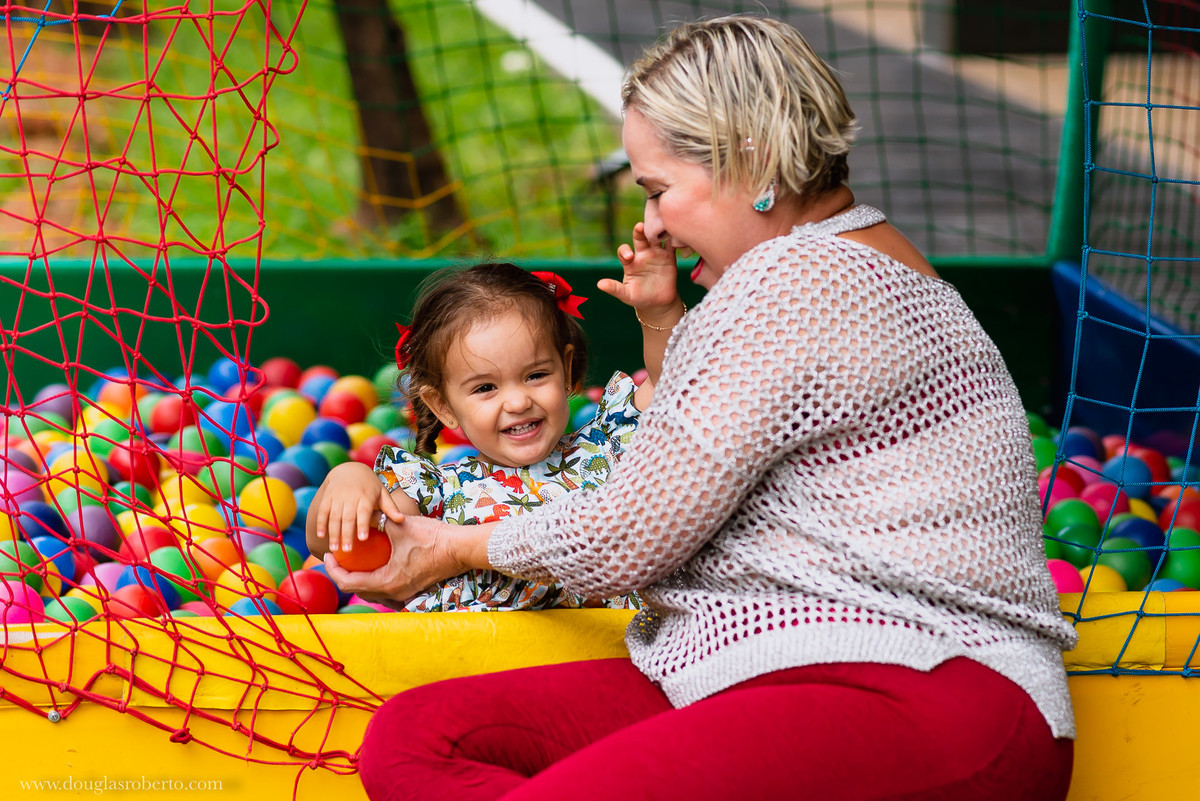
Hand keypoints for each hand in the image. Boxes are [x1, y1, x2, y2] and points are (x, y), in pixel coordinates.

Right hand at [310, 462, 406, 554]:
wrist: (350, 470)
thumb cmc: (370, 486)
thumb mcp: (382, 494)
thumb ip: (390, 508)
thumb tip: (402, 520)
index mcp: (366, 496)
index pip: (364, 512)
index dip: (363, 525)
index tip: (362, 538)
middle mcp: (351, 496)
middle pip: (348, 517)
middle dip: (347, 534)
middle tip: (347, 550)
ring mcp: (337, 497)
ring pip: (334, 516)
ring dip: (333, 533)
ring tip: (334, 549)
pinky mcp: (327, 497)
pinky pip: (323, 511)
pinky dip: (321, 523)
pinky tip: (321, 535)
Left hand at [322, 513, 464, 602]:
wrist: (461, 549)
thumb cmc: (432, 537)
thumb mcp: (399, 526)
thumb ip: (377, 521)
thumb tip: (361, 513)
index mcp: (387, 581)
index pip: (348, 583)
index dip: (333, 569)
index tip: (327, 555)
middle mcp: (394, 593)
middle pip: (357, 591)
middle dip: (343, 575)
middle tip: (337, 558)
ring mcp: (405, 593)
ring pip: (372, 593)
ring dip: (359, 579)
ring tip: (353, 562)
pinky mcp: (413, 589)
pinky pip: (385, 591)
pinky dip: (374, 581)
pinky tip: (375, 566)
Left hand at [601, 222, 680, 318]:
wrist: (658, 303)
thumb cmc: (639, 298)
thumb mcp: (626, 295)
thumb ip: (614, 289)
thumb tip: (599, 284)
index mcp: (630, 262)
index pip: (624, 251)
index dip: (625, 251)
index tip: (629, 256)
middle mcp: (642, 254)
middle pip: (639, 238)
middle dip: (639, 232)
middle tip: (640, 227)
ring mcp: (656, 254)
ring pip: (655, 237)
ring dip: (657, 230)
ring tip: (659, 226)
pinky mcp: (669, 256)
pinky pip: (672, 244)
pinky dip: (674, 238)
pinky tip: (676, 233)